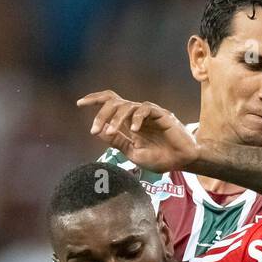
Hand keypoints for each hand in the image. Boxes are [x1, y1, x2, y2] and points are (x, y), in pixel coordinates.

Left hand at [77, 90, 198, 173]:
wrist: (182, 161)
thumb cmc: (160, 158)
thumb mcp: (133, 153)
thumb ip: (118, 141)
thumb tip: (99, 131)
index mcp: (129, 121)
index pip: (110, 103)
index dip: (95, 100)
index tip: (79, 104)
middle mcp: (137, 115)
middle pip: (115, 102)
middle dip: (101, 113)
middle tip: (94, 129)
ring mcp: (149, 113)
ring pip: (127, 106)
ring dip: (116, 119)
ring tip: (110, 132)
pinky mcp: (161, 114)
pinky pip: (145, 109)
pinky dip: (137, 118)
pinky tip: (134, 130)